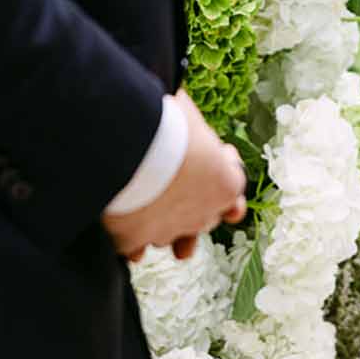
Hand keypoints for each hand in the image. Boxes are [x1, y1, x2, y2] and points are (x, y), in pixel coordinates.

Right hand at [102, 92, 245, 263]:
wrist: (126, 140)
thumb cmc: (162, 118)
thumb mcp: (188, 112)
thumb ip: (194, 128)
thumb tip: (184, 115)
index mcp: (225, 184)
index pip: (233, 185)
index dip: (223, 167)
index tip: (216, 153)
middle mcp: (201, 215)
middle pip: (206, 216)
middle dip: (197, 200)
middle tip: (184, 181)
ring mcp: (167, 231)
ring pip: (173, 235)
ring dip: (168, 225)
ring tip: (157, 213)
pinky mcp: (133, 240)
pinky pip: (136, 246)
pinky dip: (134, 239)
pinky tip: (129, 229)